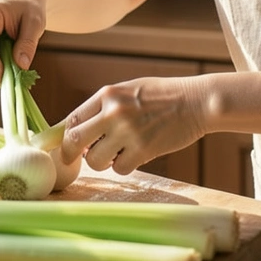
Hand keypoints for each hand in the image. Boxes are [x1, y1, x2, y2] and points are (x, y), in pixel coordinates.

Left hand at [61, 75, 209, 175]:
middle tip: (75, 159)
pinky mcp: (144, 150)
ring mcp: (128, 131)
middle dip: (71, 154)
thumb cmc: (162, 97)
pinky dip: (125, 166)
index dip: (64, 137)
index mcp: (107, 94)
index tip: (65, 146)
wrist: (196, 101)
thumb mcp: (128, 91)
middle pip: (74, 141)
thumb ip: (104, 108)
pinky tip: (136, 155)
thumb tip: (79, 132)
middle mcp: (113, 112)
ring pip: (96, 161)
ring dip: (103, 162)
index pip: (72, 119)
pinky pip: (120, 169)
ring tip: (117, 153)